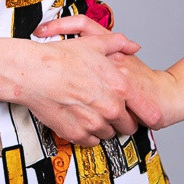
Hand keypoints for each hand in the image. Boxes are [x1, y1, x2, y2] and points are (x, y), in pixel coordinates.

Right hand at [19, 18, 162, 146]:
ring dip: (103, 125)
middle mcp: (110, 108)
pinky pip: (90, 141)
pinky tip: (79, 118)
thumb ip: (119, 43)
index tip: (149, 118)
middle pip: (127, 126)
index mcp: (119, 87)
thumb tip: (133, 46)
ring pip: (108, 134)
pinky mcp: (77, 134)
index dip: (148, 114)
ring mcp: (94, 123)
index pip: (145, 110)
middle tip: (109, 110)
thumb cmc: (61, 57)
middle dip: (121, 119)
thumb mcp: (94, 43)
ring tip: (90, 111)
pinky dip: (87, 133)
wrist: (34, 72)